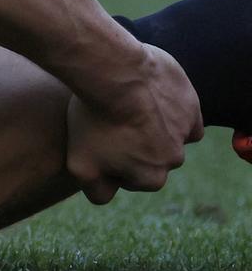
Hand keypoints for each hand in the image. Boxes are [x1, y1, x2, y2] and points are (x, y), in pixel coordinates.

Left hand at [66, 44, 203, 203]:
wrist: (113, 73)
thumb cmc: (94, 120)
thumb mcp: (80, 164)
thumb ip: (95, 190)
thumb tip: (106, 197)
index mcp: (152, 178)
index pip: (130, 177)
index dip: (112, 162)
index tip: (99, 143)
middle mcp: (175, 158)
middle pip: (151, 156)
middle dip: (134, 145)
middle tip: (110, 122)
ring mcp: (186, 130)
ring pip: (168, 134)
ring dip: (152, 124)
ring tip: (125, 106)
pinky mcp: (191, 103)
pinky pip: (184, 113)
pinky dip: (171, 108)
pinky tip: (149, 97)